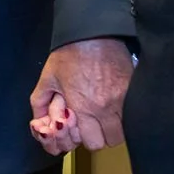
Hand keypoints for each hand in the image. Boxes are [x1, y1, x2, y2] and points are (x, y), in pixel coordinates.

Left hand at [30, 37, 132, 151]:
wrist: (92, 31)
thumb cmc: (69, 52)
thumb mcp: (48, 77)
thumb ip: (40, 102)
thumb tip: (39, 123)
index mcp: (82, 106)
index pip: (91, 142)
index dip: (87, 138)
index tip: (85, 128)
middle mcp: (104, 107)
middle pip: (110, 140)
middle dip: (102, 135)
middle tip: (97, 123)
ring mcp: (122, 99)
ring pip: (124, 131)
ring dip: (116, 127)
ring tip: (108, 115)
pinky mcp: (133, 88)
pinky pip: (135, 114)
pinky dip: (128, 115)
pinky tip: (119, 106)